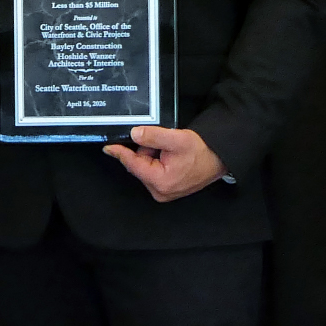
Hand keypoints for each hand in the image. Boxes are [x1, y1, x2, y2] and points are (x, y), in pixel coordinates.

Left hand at [102, 125, 225, 202]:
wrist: (218, 158)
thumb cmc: (201, 152)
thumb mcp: (176, 139)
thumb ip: (153, 136)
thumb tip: (134, 134)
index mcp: (160, 182)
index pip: (133, 165)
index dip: (120, 153)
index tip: (108, 147)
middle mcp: (159, 191)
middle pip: (139, 165)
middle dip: (146, 150)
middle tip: (162, 143)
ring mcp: (163, 192)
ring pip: (145, 166)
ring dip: (152, 154)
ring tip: (169, 149)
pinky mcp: (166, 189)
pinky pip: (153, 170)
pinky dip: (157, 160)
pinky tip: (170, 155)